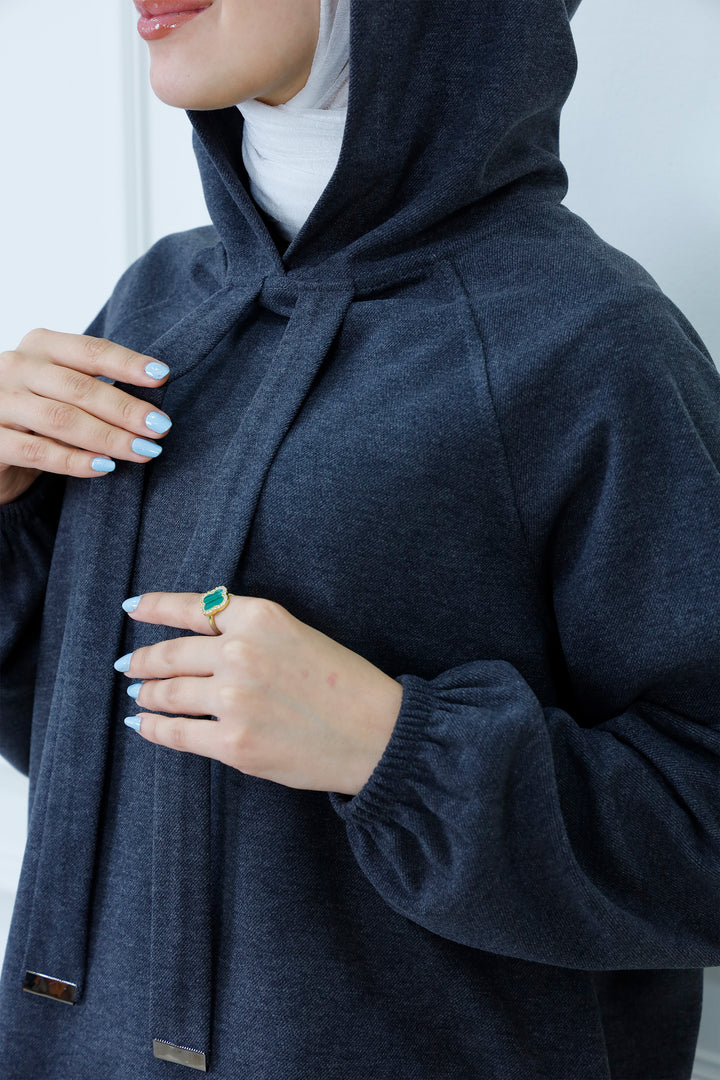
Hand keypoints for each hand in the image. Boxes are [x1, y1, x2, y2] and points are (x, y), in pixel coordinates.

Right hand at [0, 328, 172, 504]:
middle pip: (80, 388)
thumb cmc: (38, 413)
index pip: (90, 351)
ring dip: (109, 437)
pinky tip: (105, 467)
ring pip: (61, 419)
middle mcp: (16, 367)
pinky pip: (38, 452)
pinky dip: (75, 461)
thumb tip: (151, 404)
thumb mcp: (62, 388)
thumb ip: (95, 386)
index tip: (162, 376)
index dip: (127, 363)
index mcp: (40, 346)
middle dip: (125, 409)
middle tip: (160, 426)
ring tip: (144, 450)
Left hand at [117, 592, 403, 794]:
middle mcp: (241, 652)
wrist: (377, 734)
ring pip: (167, 693)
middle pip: (171, 653)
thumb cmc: (344, 684)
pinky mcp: (234, 743)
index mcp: (261, 616)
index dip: (155, 606)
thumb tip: (198, 641)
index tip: (133, 607)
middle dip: (143, 661)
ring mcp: (235, 699)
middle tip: (130, 666)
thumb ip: (250, 631)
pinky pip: (177, 733)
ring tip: (139, 696)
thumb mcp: (297, 635)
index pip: (194, 606)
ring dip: (146, 695)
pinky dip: (153, 729)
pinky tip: (144, 726)